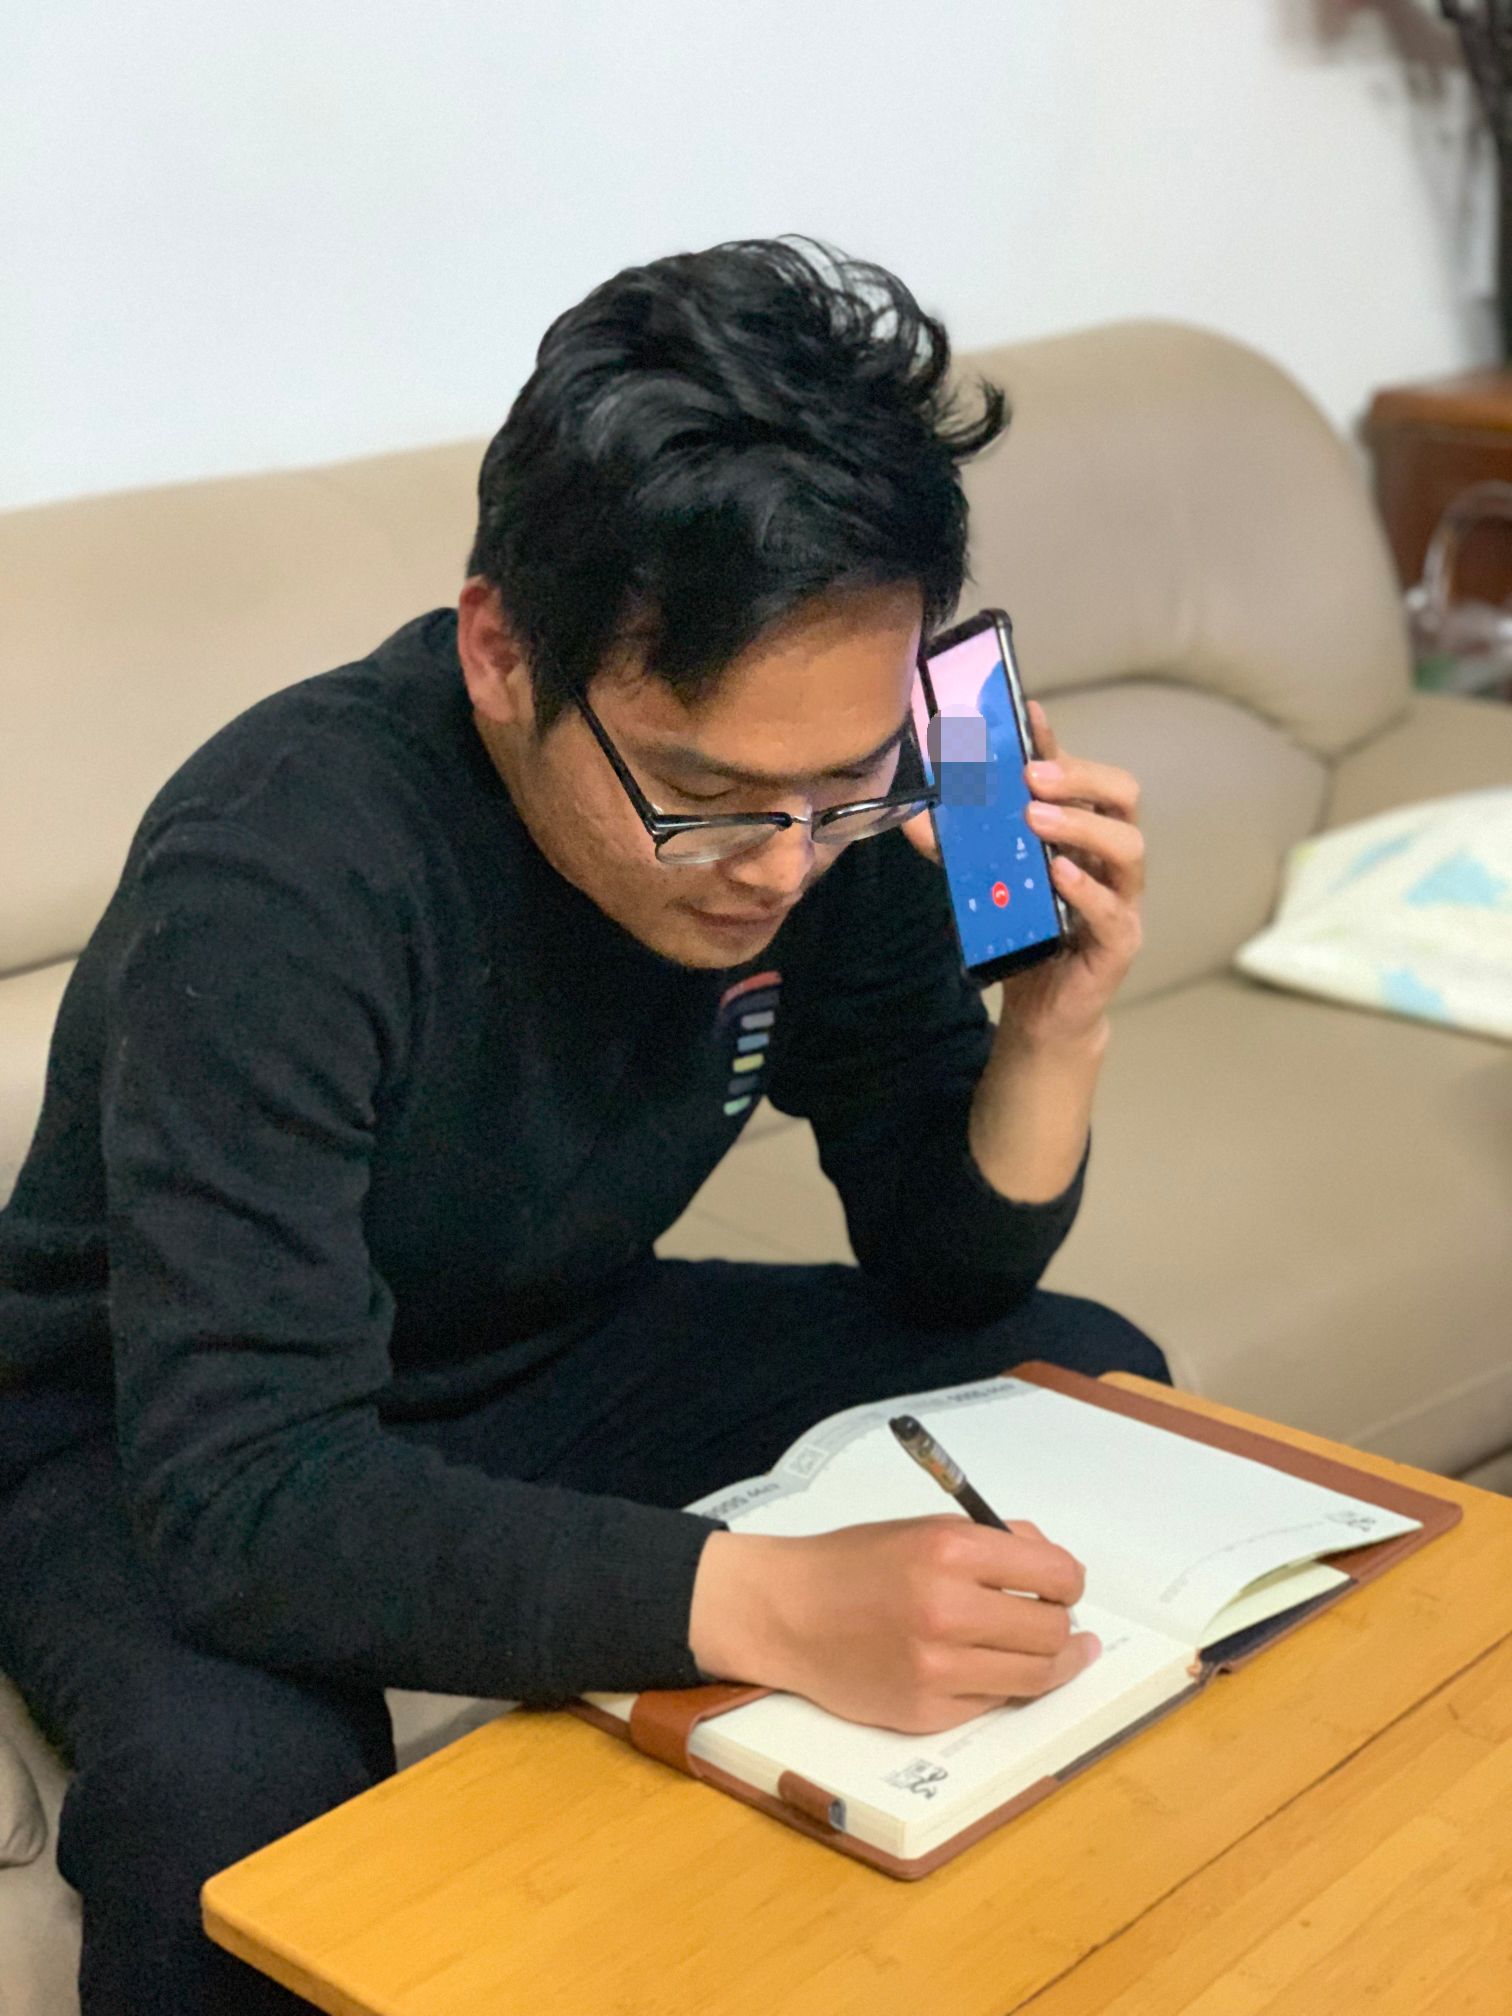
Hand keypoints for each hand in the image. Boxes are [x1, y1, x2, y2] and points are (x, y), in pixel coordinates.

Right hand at [688, 1516, 1098, 1734]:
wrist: (785, 1611)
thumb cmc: (854, 1563)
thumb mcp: (923, 1529)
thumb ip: (993, 1542)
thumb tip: (1055, 1567)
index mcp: (950, 1551)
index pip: (1055, 1573)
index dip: (1069, 1581)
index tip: (1065, 1586)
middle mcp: (947, 1609)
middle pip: (1052, 1630)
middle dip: (1062, 1624)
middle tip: (1052, 1619)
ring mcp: (937, 1668)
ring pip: (1035, 1676)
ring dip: (1050, 1663)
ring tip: (1048, 1652)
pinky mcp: (925, 1711)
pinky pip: (993, 1703)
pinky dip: (998, 1686)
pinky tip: (986, 1669)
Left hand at [904, 699, 1144, 1048]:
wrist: (1041, 1010)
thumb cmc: (1022, 935)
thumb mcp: (983, 883)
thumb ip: (955, 848)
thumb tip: (913, 813)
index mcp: (1082, 832)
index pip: (1081, 775)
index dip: (1058, 743)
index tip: (1028, 715)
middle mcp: (1109, 857)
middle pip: (1122, 797)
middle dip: (1081, 778)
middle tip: (1034, 776)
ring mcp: (1122, 898)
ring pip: (1129, 847)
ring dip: (1083, 827)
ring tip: (1038, 819)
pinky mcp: (1120, 942)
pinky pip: (1113, 909)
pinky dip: (1086, 888)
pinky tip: (1058, 874)